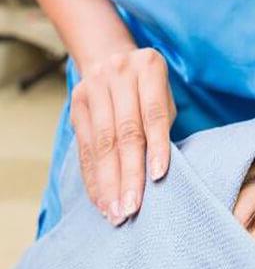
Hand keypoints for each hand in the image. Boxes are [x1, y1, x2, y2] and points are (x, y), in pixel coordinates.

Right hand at [70, 47, 175, 224]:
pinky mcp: (77, 103)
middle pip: (125, 133)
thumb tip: (157, 175)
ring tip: (115, 212)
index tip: (158, 177)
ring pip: (102, 143)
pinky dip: (93, 177)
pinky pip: (85, 147)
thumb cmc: (150, 88)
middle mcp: (118, 73)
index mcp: (149, 67)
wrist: (111, 56)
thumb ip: (162, 127)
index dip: (156, 147)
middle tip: (132, 208)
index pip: (154, 114)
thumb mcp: (164, 97)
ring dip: (108, 183)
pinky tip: (100, 200)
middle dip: (129, 174)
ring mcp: (93, 87)